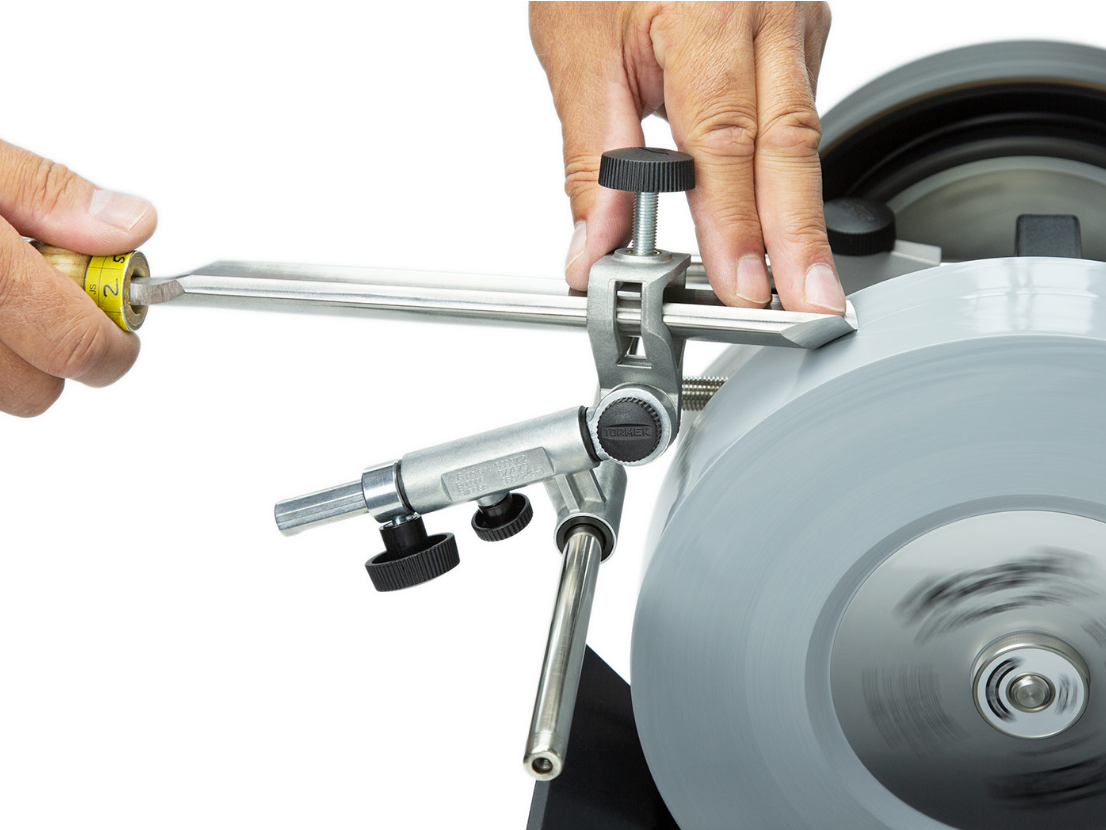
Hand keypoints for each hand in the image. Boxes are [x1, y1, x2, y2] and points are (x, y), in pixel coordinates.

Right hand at [0, 140, 155, 415]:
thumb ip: (47, 192)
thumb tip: (128, 225)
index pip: (76, 345)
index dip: (115, 340)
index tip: (124, 317)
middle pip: (38, 391)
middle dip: (61, 349)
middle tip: (55, 293)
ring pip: (1, 390)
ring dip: (13, 350)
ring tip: (1, 283)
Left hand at [530, 1, 843, 313]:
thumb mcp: (577, 51)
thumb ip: (593, 157)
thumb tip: (595, 243)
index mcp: (708, 16)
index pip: (726, 144)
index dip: (738, 226)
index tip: (745, 288)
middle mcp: (768, 13)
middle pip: (792, 148)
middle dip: (800, 241)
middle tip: (813, 308)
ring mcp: (795, 18)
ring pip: (803, 133)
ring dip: (796, 215)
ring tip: (799, 283)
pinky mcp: (801, 28)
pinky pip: (799, 108)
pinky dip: (784, 169)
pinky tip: (776, 213)